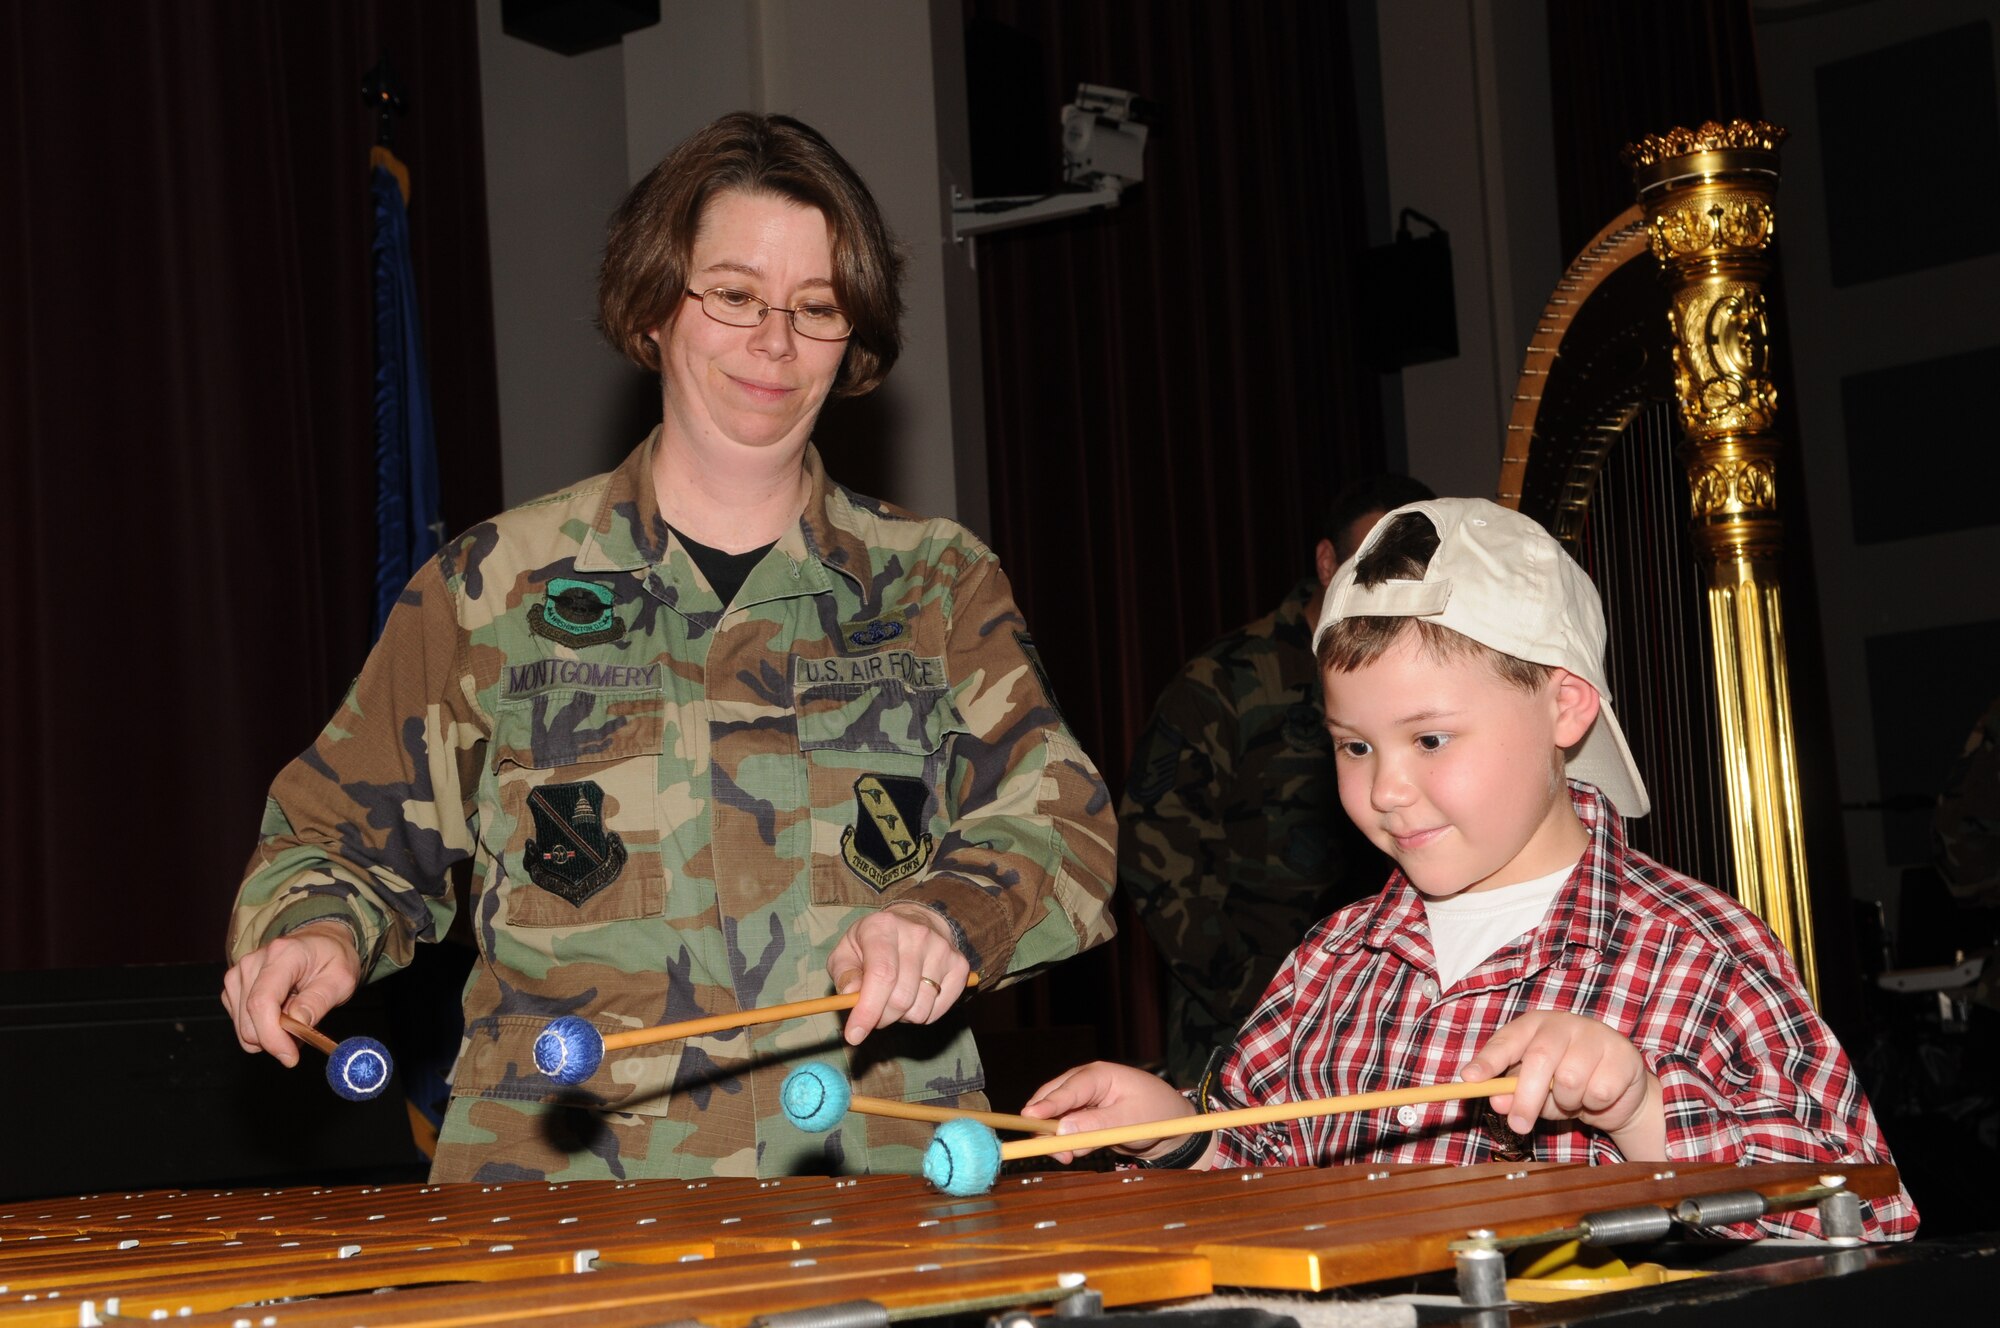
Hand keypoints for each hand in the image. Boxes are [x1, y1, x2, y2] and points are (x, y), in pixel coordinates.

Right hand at [219, 921, 364, 1067]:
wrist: (318, 942)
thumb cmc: (332, 959)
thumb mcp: (341, 979)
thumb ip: (318, 1001)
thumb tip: (297, 1025)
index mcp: (282, 955)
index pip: (262, 1002)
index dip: (271, 1036)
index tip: (290, 1057)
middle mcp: (252, 963)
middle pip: (249, 1021)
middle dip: (276, 1039)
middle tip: (304, 1032)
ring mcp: (238, 974)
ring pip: (243, 1028)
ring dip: (270, 1034)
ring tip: (295, 1015)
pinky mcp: (233, 988)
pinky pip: (241, 1024)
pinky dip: (262, 1028)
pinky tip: (281, 1013)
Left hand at [827, 903, 970, 1044]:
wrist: (914, 923)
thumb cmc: (873, 944)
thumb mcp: (847, 952)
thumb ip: (845, 974)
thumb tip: (852, 995)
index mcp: (883, 927)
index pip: (881, 975)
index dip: (867, 1010)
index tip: (854, 1035)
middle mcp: (918, 934)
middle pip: (901, 998)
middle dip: (881, 1018)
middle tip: (874, 1013)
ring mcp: (943, 950)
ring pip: (919, 1010)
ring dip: (901, 1017)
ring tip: (895, 999)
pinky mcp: (960, 965)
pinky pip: (936, 1013)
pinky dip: (921, 1015)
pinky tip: (914, 997)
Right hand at [1020, 1061, 1200, 1163]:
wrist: (1173, 1127)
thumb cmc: (1157, 1113)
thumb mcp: (1130, 1120)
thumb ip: (1097, 1124)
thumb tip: (1063, 1130)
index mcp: (1099, 1075)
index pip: (1068, 1088)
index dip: (1047, 1104)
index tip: (1030, 1116)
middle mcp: (1085, 1085)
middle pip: (1052, 1100)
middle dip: (1045, 1124)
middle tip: (1050, 1148)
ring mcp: (1083, 1102)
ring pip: (1055, 1117)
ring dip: (1055, 1137)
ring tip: (1067, 1156)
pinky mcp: (1084, 1119)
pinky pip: (1065, 1130)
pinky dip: (1064, 1142)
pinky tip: (1074, 1153)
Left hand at [1460, 1011, 1665, 1158]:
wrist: (1618, 1091)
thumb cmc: (1566, 1084)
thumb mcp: (1534, 1089)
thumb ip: (1513, 1092)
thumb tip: (1497, 1101)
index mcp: (1534, 1026)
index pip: (1506, 1040)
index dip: (1488, 1060)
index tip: (1470, 1080)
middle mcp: (1563, 1024)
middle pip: (1538, 1059)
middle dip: (1525, 1098)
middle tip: (1518, 1126)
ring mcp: (1595, 1036)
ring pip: (1570, 1080)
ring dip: (1567, 1103)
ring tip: (1572, 1100)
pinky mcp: (1622, 1055)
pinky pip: (1600, 1092)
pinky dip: (1594, 1104)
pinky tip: (1597, 1097)